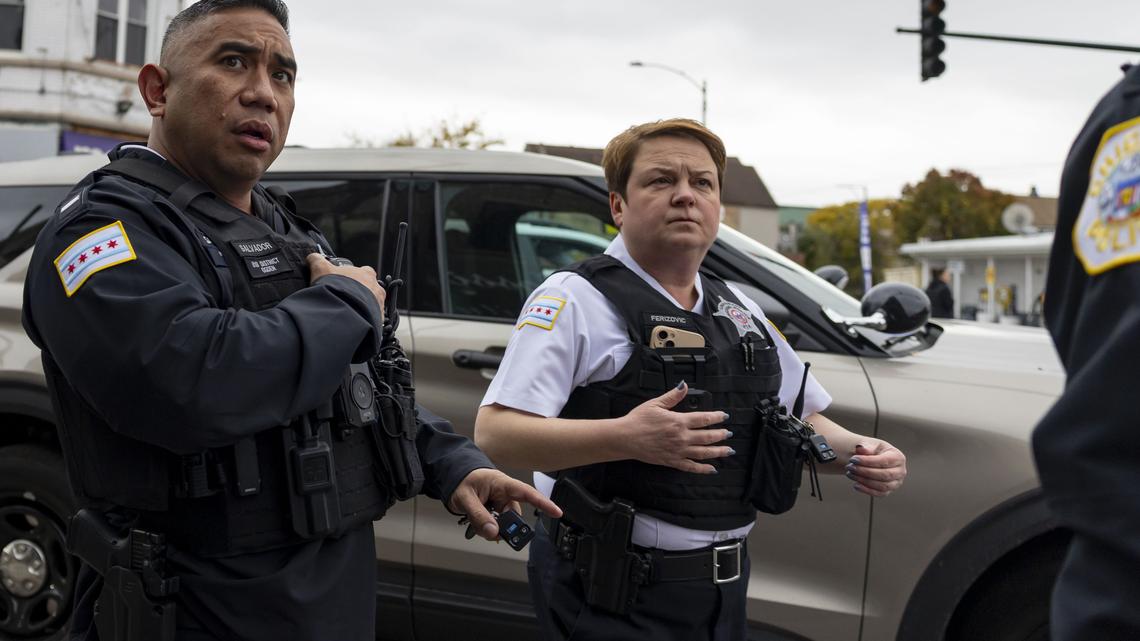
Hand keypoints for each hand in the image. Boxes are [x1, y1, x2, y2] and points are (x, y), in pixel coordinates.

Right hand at [307, 253, 384, 314]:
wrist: (342, 312)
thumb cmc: (335, 289)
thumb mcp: (321, 269)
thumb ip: (317, 260)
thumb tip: (313, 257)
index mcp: (366, 274)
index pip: (365, 271)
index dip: (354, 276)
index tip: (346, 280)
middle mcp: (376, 288)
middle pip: (370, 289)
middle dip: (360, 293)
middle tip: (345, 297)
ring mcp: (379, 304)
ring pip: (373, 304)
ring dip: (362, 307)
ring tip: (348, 310)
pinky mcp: (378, 319)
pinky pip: (372, 319)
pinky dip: (363, 319)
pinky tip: (352, 320)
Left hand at [447, 468, 561, 541]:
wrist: (452, 475)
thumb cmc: (461, 480)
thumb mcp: (465, 498)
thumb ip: (478, 516)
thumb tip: (493, 532)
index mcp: (501, 483)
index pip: (526, 492)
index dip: (543, 502)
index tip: (557, 512)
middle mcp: (504, 493)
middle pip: (513, 515)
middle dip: (505, 527)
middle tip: (494, 534)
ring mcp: (499, 502)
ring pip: (502, 523)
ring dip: (492, 528)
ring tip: (476, 524)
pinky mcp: (493, 510)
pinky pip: (495, 524)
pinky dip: (488, 528)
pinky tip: (479, 525)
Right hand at [619, 381, 731, 473]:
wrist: (625, 438)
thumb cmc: (638, 419)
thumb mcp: (655, 403)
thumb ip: (673, 396)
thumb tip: (684, 385)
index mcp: (678, 421)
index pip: (703, 419)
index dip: (716, 417)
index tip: (725, 417)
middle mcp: (681, 437)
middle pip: (707, 437)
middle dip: (720, 435)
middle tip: (729, 434)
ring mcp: (678, 451)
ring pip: (703, 453)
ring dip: (717, 452)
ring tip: (728, 450)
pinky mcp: (672, 461)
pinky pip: (691, 467)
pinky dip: (703, 469)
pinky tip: (712, 469)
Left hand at [846, 440, 906, 496]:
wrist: (870, 459)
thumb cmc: (873, 451)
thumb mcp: (870, 445)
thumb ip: (866, 446)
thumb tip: (860, 448)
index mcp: (898, 457)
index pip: (884, 461)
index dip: (868, 461)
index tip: (853, 459)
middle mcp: (900, 471)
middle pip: (884, 475)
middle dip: (865, 472)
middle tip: (850, 467)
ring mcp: (896, 483)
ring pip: (882, 486)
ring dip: (864, 481)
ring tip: (850, 474)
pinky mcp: (888, 491)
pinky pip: (879, 494)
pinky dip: (867, 490)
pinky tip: (856, 484)